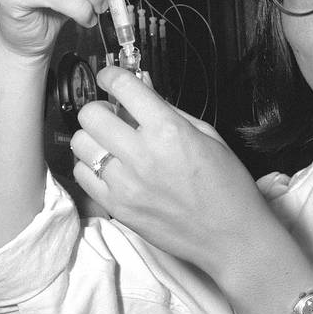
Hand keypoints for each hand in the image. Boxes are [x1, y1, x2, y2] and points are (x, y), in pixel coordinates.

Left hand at [70, 65, 285, 290]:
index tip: (110, 78)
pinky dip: (90, 166)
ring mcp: (125, 184)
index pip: (123, 86)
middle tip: (113, 116)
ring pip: (80, 143)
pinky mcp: (116, 208)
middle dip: (100, 109)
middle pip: (91, 114)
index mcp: (168, 130)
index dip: (111, 75)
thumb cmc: (227, 187)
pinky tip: (109, 168)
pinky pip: (82, 175)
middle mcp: (142, 154)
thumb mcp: (207, 136)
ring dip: (93, 138)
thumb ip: (169, 111)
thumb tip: (142, 89)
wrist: (231, 238)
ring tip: (111, 144)